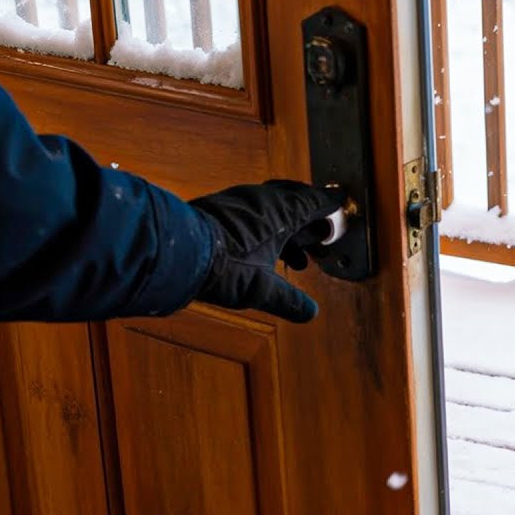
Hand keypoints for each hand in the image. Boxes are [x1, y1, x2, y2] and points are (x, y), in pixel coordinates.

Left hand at [189, 180, 343, 322]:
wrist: (174, 252)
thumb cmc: (222, 266)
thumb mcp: (262, 289)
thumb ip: (289, 301)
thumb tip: (309, 313)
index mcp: (280, 212)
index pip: (313, 203)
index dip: (328, 206)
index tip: (339, 206)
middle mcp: (260, 201)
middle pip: (294, 202)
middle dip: (309, 222)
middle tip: (320, 239)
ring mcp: (236, 202)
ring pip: (271, 209)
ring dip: (287, 230)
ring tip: (295, 257)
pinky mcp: (217, 209)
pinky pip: (252, 214)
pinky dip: (266, 230)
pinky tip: (263, 251)